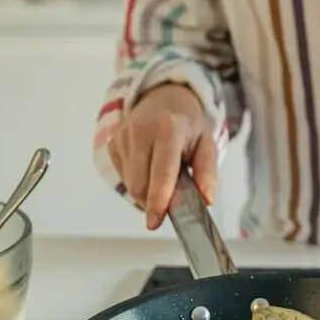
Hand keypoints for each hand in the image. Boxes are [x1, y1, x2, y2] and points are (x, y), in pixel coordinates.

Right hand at [106, 83, 217, 229]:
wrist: (163, 98)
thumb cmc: (187, 126)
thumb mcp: (206, 144)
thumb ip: (207, 173)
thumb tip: (206, 200)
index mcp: (168, 129)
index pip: (162, 171)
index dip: (158, 199)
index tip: (155, 221)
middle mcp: (141, 130)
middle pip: (141, 184)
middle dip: (155, 200)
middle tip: (172, 195)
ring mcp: (122, 136)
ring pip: (131, 184)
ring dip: (147, 191)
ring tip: (162, 174)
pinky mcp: (112, 143)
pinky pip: (123, 177)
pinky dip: (138, 181)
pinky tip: (148, 166)